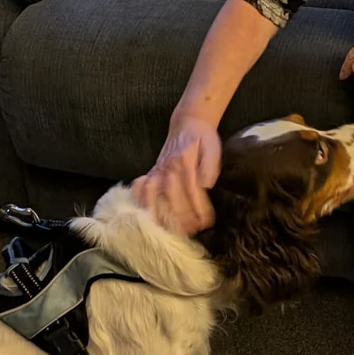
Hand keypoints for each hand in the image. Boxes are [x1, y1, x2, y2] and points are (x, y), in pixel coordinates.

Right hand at [130, 117, 221, 234]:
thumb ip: (210, 167)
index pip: (191, 191)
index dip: (198, 209)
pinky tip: (145, 215)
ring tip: (169, 230)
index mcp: (184, 162)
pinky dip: (140, 201)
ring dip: (160, 215)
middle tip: (191, 232)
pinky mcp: (151, 172)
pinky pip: (140, 188)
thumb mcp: (213, 148)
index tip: (206, 223)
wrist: (188, 123)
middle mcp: (167, 167)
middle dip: (181, 218)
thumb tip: (206, 185)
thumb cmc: (203, 138)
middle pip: (171, 198)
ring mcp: (157, 170)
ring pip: (153, 196)